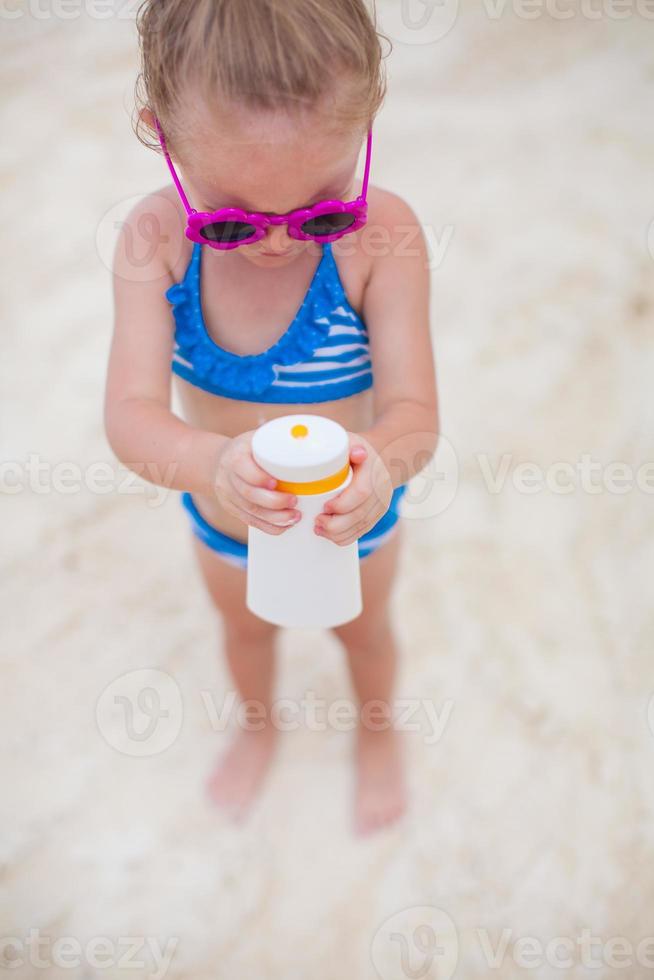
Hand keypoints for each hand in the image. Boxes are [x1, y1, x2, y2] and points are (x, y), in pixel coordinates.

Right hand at [213, 430, 300, 535]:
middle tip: (294, 501)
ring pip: (250, 511)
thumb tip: (307, 436)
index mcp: (235, 456)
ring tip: (295, 517)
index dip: (259, 478)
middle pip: (249, 494)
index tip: (276, 483)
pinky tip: (284, 526)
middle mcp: (228, 477)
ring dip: (275, 518)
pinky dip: (269, 526)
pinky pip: (250, 521)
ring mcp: (228, 495)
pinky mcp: (232, 508)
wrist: (219, 461)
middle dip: (274, 502)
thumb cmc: (247, 448)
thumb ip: (277, 439)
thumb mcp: (256, 437)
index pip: (243, 468)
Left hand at [314, 432, 393, 546]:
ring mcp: (381, 504)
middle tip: (317, 521)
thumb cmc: (356, 449)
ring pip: (361, 526)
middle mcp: (381, 490)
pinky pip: (363, 531)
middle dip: (336, 524)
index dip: (342, 504)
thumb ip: (350, 444)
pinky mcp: (377, 514)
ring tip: (319, 529)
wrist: (379, 458)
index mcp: (373, 471)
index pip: (361, 493)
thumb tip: (357, 452)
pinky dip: (345, 537)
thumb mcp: (351, 441)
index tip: (325, 507)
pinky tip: (330, 535)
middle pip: (360, 515)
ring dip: (338, 533)